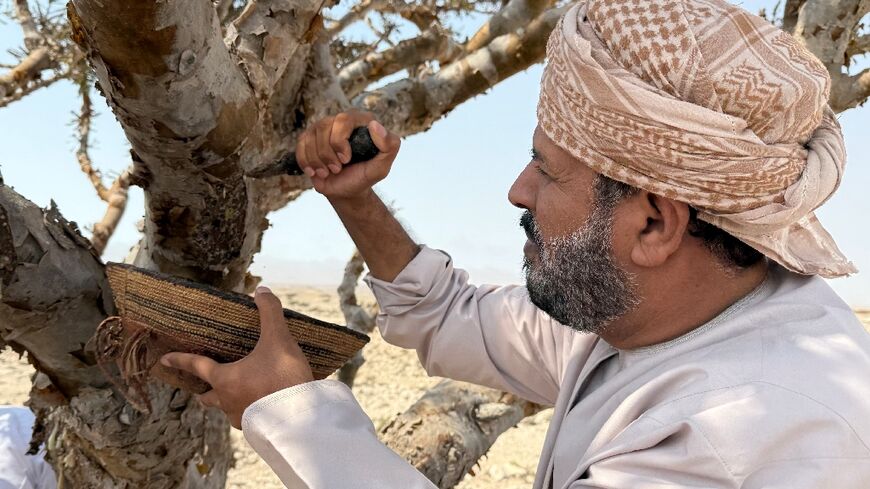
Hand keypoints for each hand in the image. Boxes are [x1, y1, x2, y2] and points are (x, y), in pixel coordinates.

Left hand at [160, 286, 313, 428]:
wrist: (298, 415)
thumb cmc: (282, 377)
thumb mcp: (278, 339)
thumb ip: (270, 313)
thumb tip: (261, 290)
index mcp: (224, 378)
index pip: (197, 366)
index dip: (180, 360)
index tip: (164, 361)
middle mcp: (226, 400)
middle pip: (208, 397)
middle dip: (205, 391)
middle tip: (206, 387)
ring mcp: (241, 417)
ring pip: (226, 409)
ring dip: (228, 401)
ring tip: (240, 394)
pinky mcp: (257, 429)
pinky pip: (246, 418)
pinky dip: (249, 411)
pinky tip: (261, 406)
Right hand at [295, 110, 400, 198]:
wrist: (347, 190)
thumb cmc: (365, 175)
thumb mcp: (382, 165)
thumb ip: (389, 146)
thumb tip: (374, 125)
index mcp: (360, 121)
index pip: (344, 119)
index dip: (339, 141)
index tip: (346, 160)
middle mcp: (340, 120)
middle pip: (323, 126)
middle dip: (328, 153)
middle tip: (337, 169)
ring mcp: (322, 128)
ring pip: (310, 137)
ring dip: (318, 161)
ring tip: (329, 172)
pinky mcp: (308, 139)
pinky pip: (300, 145)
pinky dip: (307, 162)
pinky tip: (316, 171)